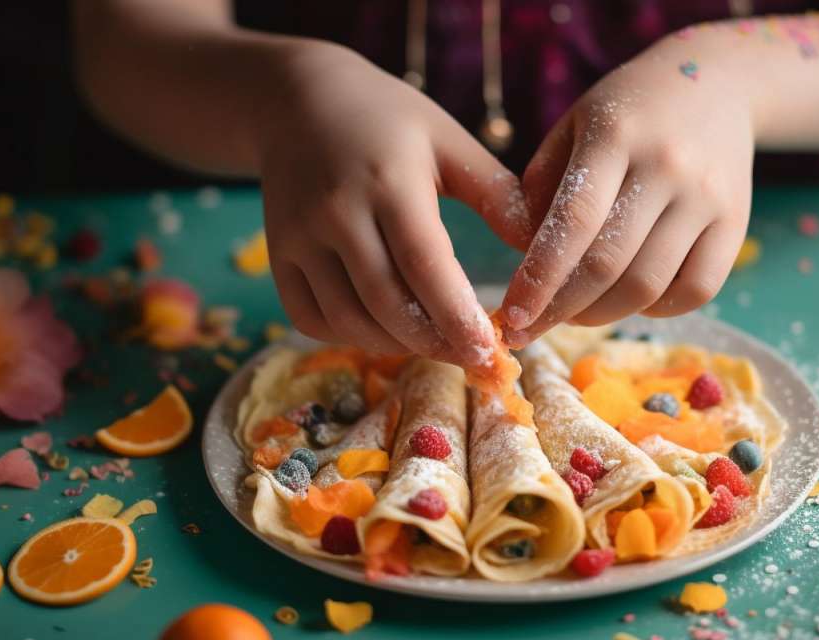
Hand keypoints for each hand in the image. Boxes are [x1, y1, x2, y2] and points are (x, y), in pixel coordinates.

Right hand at [259, 43, 531, 365]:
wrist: (299, 99)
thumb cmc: (389, 119)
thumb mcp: (448, 141)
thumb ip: (496, 193)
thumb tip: (542, 249)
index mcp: (389, 183)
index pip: (426, 266)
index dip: (459, 318)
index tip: (492, 351)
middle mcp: (337, 214)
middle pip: (388, 304)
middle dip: (436, 343)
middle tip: (475, 360)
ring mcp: (299, 238)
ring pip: (349, 320)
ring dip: (397, 346)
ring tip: (436, 345)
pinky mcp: (276, 255)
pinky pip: (311, 319)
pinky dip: (350, 337)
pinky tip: (385, 331)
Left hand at [500, 36, 753, 344]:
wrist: (714, 84)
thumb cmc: (625, 114)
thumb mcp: (571, 129)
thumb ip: (539, 191)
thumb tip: (524, 264)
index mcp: (615, 136)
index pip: (573, 221)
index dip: (540, 277)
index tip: (513, 315)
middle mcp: (667, 166)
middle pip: (609, 264)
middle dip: (561, 309)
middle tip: (531, 328)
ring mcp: (708, 197)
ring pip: (649, 286)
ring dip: (602, 314)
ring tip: (575, 312)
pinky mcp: (736, 223)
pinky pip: (696, 290)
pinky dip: (656, 309)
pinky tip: (630, 298)